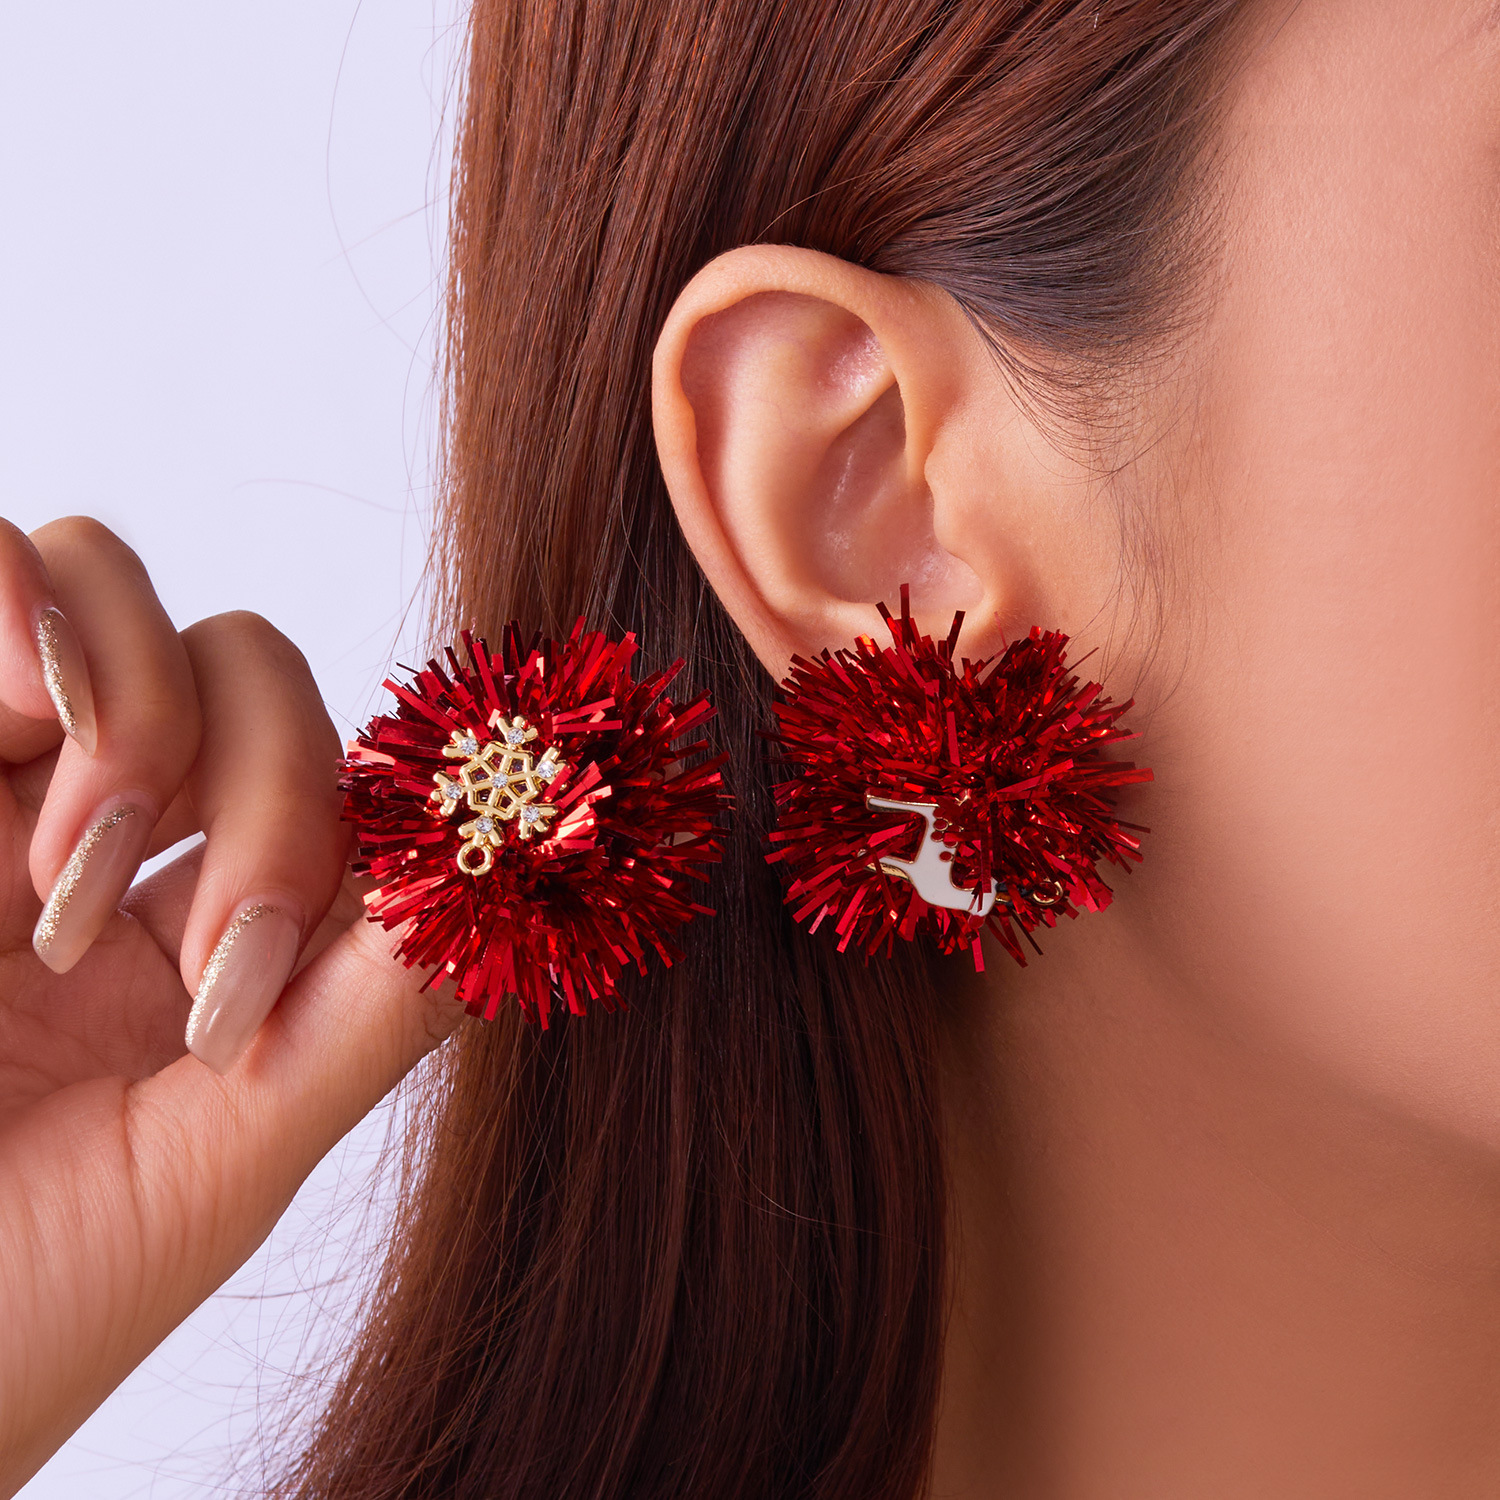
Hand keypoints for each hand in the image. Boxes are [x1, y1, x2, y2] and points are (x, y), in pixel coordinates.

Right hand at [0, 517, 462, 1495]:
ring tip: (64, 897)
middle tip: (217, 972)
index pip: (330, 776)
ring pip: (114, 587)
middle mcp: (106, 847)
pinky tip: (11, 728)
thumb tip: (520, 863)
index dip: (369, 816)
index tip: (365, 917)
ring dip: (139, 714)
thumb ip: (371, 1012)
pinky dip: (21, 612)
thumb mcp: (223, 1167)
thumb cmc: (17, 1306)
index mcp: (205, 938)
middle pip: (250, 672)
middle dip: (270, 798)